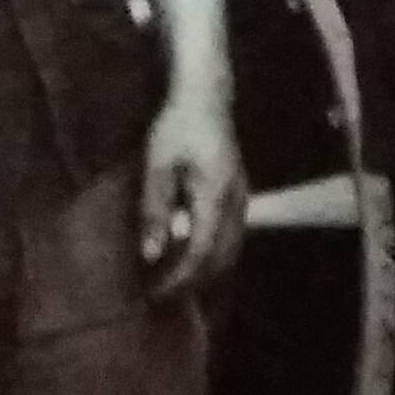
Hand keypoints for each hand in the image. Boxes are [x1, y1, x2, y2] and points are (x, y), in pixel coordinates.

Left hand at [138, 86, 248, 299]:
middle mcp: (237, 203)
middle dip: (194, 283)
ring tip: (175, 283)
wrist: (205, 97)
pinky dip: (213, 256)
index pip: (201, 252)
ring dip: (206, 272)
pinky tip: (191, 257)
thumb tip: (150, 255)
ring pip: (232, 250)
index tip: (156, 294)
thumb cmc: (176, 127)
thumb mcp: (157, 167)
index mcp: (216, 197)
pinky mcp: (240, 195)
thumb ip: (155, 212)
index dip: (180, 278)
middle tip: (163, 297)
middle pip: (222, 258)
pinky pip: (232, 237)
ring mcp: (243, 199)